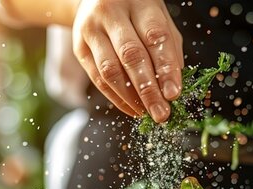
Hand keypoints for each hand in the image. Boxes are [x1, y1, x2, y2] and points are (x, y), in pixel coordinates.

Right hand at [72, 0, 183, 121]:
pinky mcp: (79, 47)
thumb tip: (173, 87)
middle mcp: (112, 13)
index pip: (155, 37)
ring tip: (146, 112)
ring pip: (110, 70)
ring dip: (130, 98)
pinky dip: (116, 98)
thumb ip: (169, 49)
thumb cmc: (136, 12)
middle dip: (148, 90)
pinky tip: (131, 108)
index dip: (165, 68)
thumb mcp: (159, 19)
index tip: (174, 94)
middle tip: (161, 113)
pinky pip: (97, 78)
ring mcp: (91, 29)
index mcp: (139, 3)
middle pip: (131, 55)